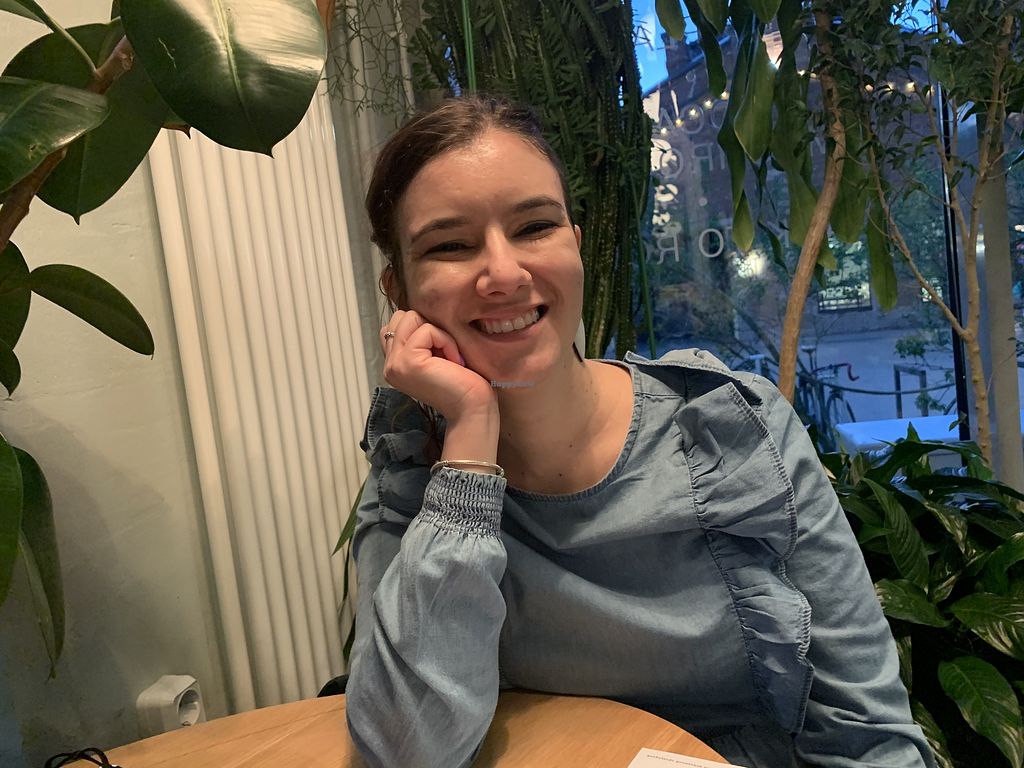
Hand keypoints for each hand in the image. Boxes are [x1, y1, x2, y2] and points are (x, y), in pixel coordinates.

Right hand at [380, 310, 496, 422]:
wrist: (474, 410)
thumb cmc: (464, 384)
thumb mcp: (436, 355)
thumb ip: (420, 339)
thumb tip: (420, 314)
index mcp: (394, 364)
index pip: (396, 324)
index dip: (423, 329)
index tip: (442, 355)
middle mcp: (389, 365)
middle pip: (402, 316)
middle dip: (429, 327)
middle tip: (445, 355)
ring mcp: (395, 364)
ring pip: (411, 317)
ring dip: (438, 333)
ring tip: (449, 358)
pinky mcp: (407, 361)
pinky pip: (427, 330)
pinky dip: (446, 341)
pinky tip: (453, 362)